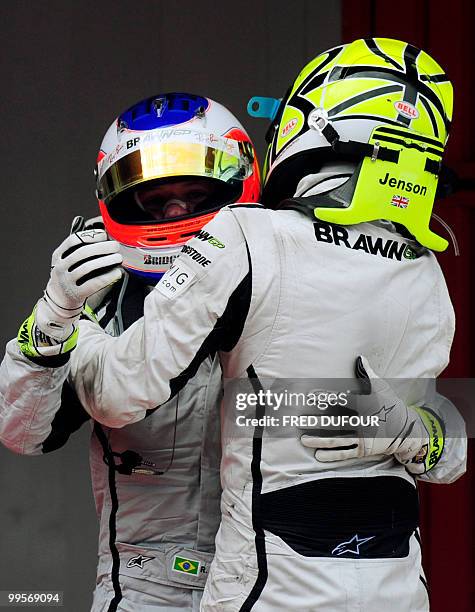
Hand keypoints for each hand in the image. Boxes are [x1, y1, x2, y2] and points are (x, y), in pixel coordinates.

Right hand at [35, 229, 121, 340]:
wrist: (59, 299)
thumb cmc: (68, 275)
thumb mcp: (66, 260)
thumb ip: (77, 247)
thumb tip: (96, 230)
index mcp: (58, 255)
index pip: (73, 240)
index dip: (90, 236)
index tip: (104, 235)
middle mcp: (60, 267)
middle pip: (83, 253)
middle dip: (102, 247)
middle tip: (115, 246)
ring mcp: (67, 281)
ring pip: (88, 267)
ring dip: (106, 261)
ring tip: (118, 258)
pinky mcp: (76, 293)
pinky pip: (93, 283)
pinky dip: (107, 277)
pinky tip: (116, 273)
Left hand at [300, 356, 429, 472]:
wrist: (409, 430)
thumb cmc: (391, 405)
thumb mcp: (382, 387)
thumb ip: (368, 373)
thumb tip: (359, 357)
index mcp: (365, 405)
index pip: (342, 400)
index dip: (327, 397)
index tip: (311, 395)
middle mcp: (363, 422)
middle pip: (335, 422)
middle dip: (316, 422)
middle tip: (299, 421)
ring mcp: (363, 438)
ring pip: (337, 440)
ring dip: (319, 441)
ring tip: (304, 440)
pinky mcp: (364, 450)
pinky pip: (346, 453)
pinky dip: (332, 456)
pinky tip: (318, 456)